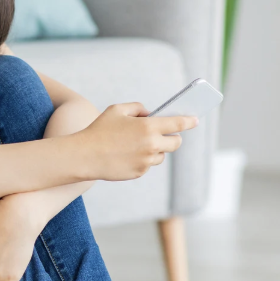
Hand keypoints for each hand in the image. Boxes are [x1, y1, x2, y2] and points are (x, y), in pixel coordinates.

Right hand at [74, 103, 197, 180]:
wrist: (84, 156)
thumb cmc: (99, 130)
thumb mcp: (116, 110)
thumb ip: (137, 108)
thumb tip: (150, 114)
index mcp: (148, 127)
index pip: (177, 124)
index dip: (188, 121)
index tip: (195, 120)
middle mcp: (151, 145)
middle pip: (175, 143)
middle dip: (173, 138)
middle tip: (165, 134)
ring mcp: (146, 161)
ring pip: (161, 155)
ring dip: (155, 150)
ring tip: (135, 145)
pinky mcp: (139, 172)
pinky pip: (147, 165)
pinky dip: (141, 160)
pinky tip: (125, 155)